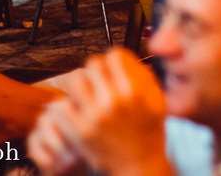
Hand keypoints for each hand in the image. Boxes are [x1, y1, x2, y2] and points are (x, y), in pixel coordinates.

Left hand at [29, 50, 170, 175]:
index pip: (114, 56)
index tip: (112, 68)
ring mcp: (95, 116)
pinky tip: (73, 110)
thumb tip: (125, 58)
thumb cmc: (150, 134)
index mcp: (135, 89)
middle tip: (96, 81)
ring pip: (75, 81)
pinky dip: (64, 106)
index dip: (113, 60)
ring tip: (82, 93)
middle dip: (95, 71)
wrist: (139, 167)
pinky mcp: (80, 133)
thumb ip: (145, 76)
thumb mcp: (158, 100)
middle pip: (93, 65)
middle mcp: (114, 100)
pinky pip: (62, 107)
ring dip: (78, 85)